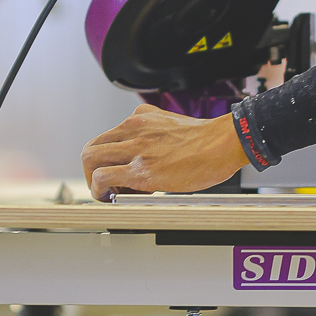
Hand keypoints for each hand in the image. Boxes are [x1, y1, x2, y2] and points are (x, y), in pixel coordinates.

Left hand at [82, 104, 247, 199]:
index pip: (108, 137)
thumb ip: (154, 136)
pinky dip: (99, 190)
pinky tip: (110, 198)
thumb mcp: (172, 125)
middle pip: (92, 147)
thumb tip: (147, 160)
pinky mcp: (141, 169)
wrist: (225, 142)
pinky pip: (104, 177)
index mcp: (141, 117)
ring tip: (106, 194)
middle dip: (93, 169)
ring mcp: (136, 148)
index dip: (107, 158)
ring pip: (90, 159)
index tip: (116, 172)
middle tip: (106, 185)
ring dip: (93, 180)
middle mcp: (134, 129)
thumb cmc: (208, 140)